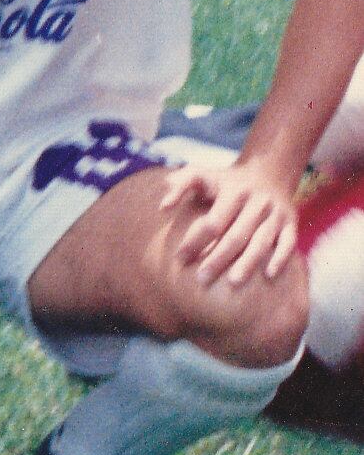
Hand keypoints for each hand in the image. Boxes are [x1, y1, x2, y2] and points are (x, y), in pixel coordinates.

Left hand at [171, 156, 298, 287]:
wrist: (269, 171)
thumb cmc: (225, 180)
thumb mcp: (201, 174)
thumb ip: (179, 185)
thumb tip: (162, 207)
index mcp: (233, 192)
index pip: (213, 222)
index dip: (195, 241)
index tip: (180, 259)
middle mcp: (257, 203)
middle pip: (236, 236)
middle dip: (218, 258)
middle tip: (202, 279)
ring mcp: (276, 214)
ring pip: (262, 242)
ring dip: (248, 263)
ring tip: (232, 283)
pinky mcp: (291, 223)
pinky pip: (289, 243)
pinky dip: (280, 258)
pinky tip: (268, 275)